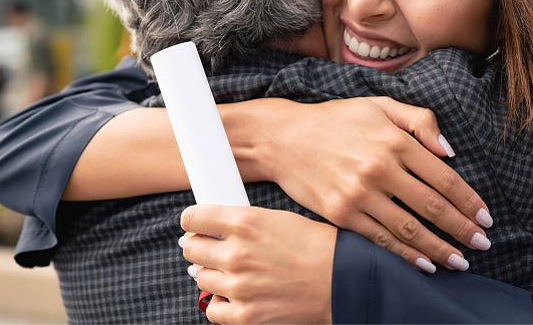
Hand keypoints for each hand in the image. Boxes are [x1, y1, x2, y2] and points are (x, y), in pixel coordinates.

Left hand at [180, 205, 335, 323]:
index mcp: (245, 222)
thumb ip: (244, 222)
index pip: (193, 218)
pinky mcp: (245, 314)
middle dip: (197, 245)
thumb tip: (217, 228)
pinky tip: (230, 295)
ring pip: (199, 277)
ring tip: (227, 270)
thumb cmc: (316, 245)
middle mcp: (236, 253)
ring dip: (209, 272)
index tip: (195, 224)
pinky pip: (212, 309)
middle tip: (207, 247)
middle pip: (191, 248)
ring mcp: (238, 286)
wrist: (342, 279)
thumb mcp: (278, 218)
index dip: (192, 220)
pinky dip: (219, 302)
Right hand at [259, 96, 491, 272]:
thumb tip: (449, 151)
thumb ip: (419, 121)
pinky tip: (424, 264)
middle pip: (432, 206)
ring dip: (440, 249)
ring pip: (409, 229)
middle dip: (463, 229)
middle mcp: (379, 168)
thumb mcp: (379, 107)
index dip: (469, 200)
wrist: (283, 138)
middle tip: (483, 243)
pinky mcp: (341, 214)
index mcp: (394, 141)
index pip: (444, 177)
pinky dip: (406, 255)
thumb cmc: (335, 120)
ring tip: (461, 261)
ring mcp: (359, 194)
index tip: (486, 216)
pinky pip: (381, 239)